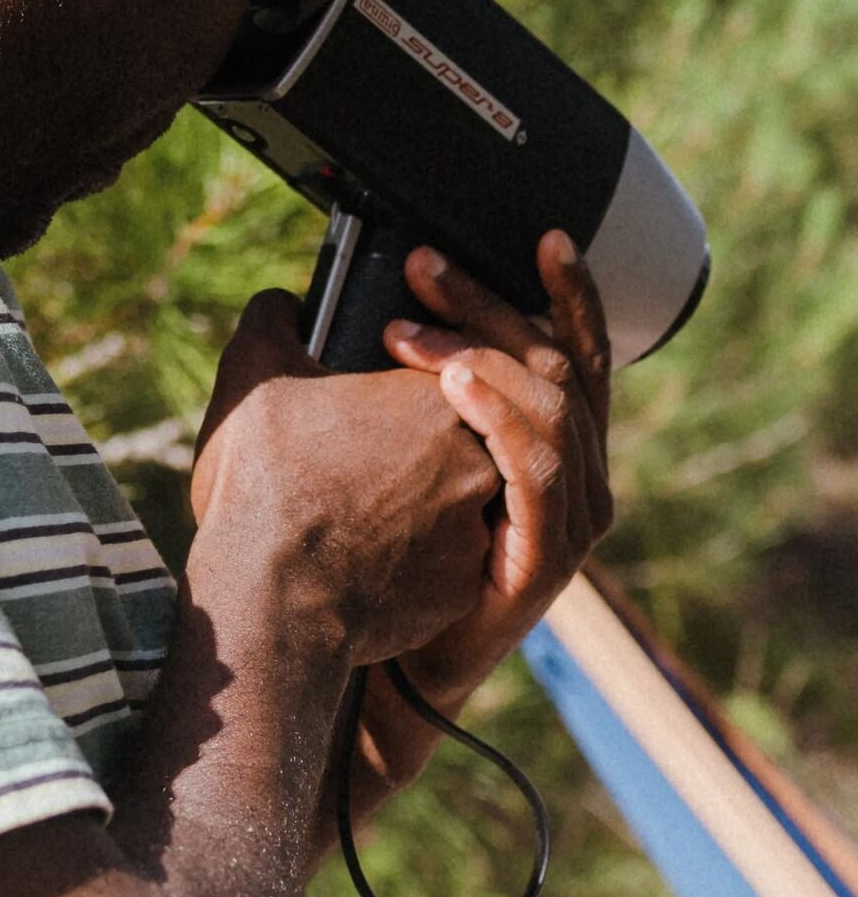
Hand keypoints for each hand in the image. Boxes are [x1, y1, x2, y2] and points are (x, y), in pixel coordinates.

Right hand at [191, 290, 500, 668]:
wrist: (273, 601)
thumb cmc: (265, 482)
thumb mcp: (252, 376)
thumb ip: (273, 319)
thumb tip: (283, 302)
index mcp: (439, 397)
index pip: (441, 371)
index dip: (393, 379)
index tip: (356, 395)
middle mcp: (477, 461)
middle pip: (451, 437)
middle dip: (410, 445)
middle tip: (352, 456)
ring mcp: (475, 531)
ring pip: (453, 502)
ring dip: (416, 502)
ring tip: (354, 510)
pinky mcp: (462, 590)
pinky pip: (445, 564)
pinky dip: (413, 558)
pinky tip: (365, 559)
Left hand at [381, 230, 613, 714]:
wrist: (375, 660)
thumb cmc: (369, 553)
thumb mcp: (375, 450)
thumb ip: (376, 387)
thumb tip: (322, 308)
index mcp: (548, 445)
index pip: (575, 352)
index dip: (565, 293)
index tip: (538, 236)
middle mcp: (575, 476)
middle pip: (556, 364)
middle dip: (490, 304)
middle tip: (422, 266)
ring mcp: (567, 520)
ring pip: (550, 408)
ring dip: (480, 354)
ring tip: (412, 329)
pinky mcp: (544, 560)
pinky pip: (538, 472)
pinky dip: (499, 418)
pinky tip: (453, 384)